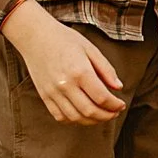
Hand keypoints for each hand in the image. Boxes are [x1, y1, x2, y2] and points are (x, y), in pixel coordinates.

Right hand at [2, 0, 126, 123]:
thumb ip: (106, 69)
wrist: (36, 37)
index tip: (121, 104)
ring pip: (75, 117)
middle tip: (115, 112)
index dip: (114, 105)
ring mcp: (53, 93)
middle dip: (106, 116)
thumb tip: (119, 87)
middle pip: (89, 111)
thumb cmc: (65, 40)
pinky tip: (83, 115)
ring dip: (92, 121)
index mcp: (80, 72)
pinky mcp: (44, 96)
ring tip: (102, 115)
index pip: (101, 97)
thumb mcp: (91, 49)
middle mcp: (65, 85)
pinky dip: (74, 120)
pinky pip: (60, 116)